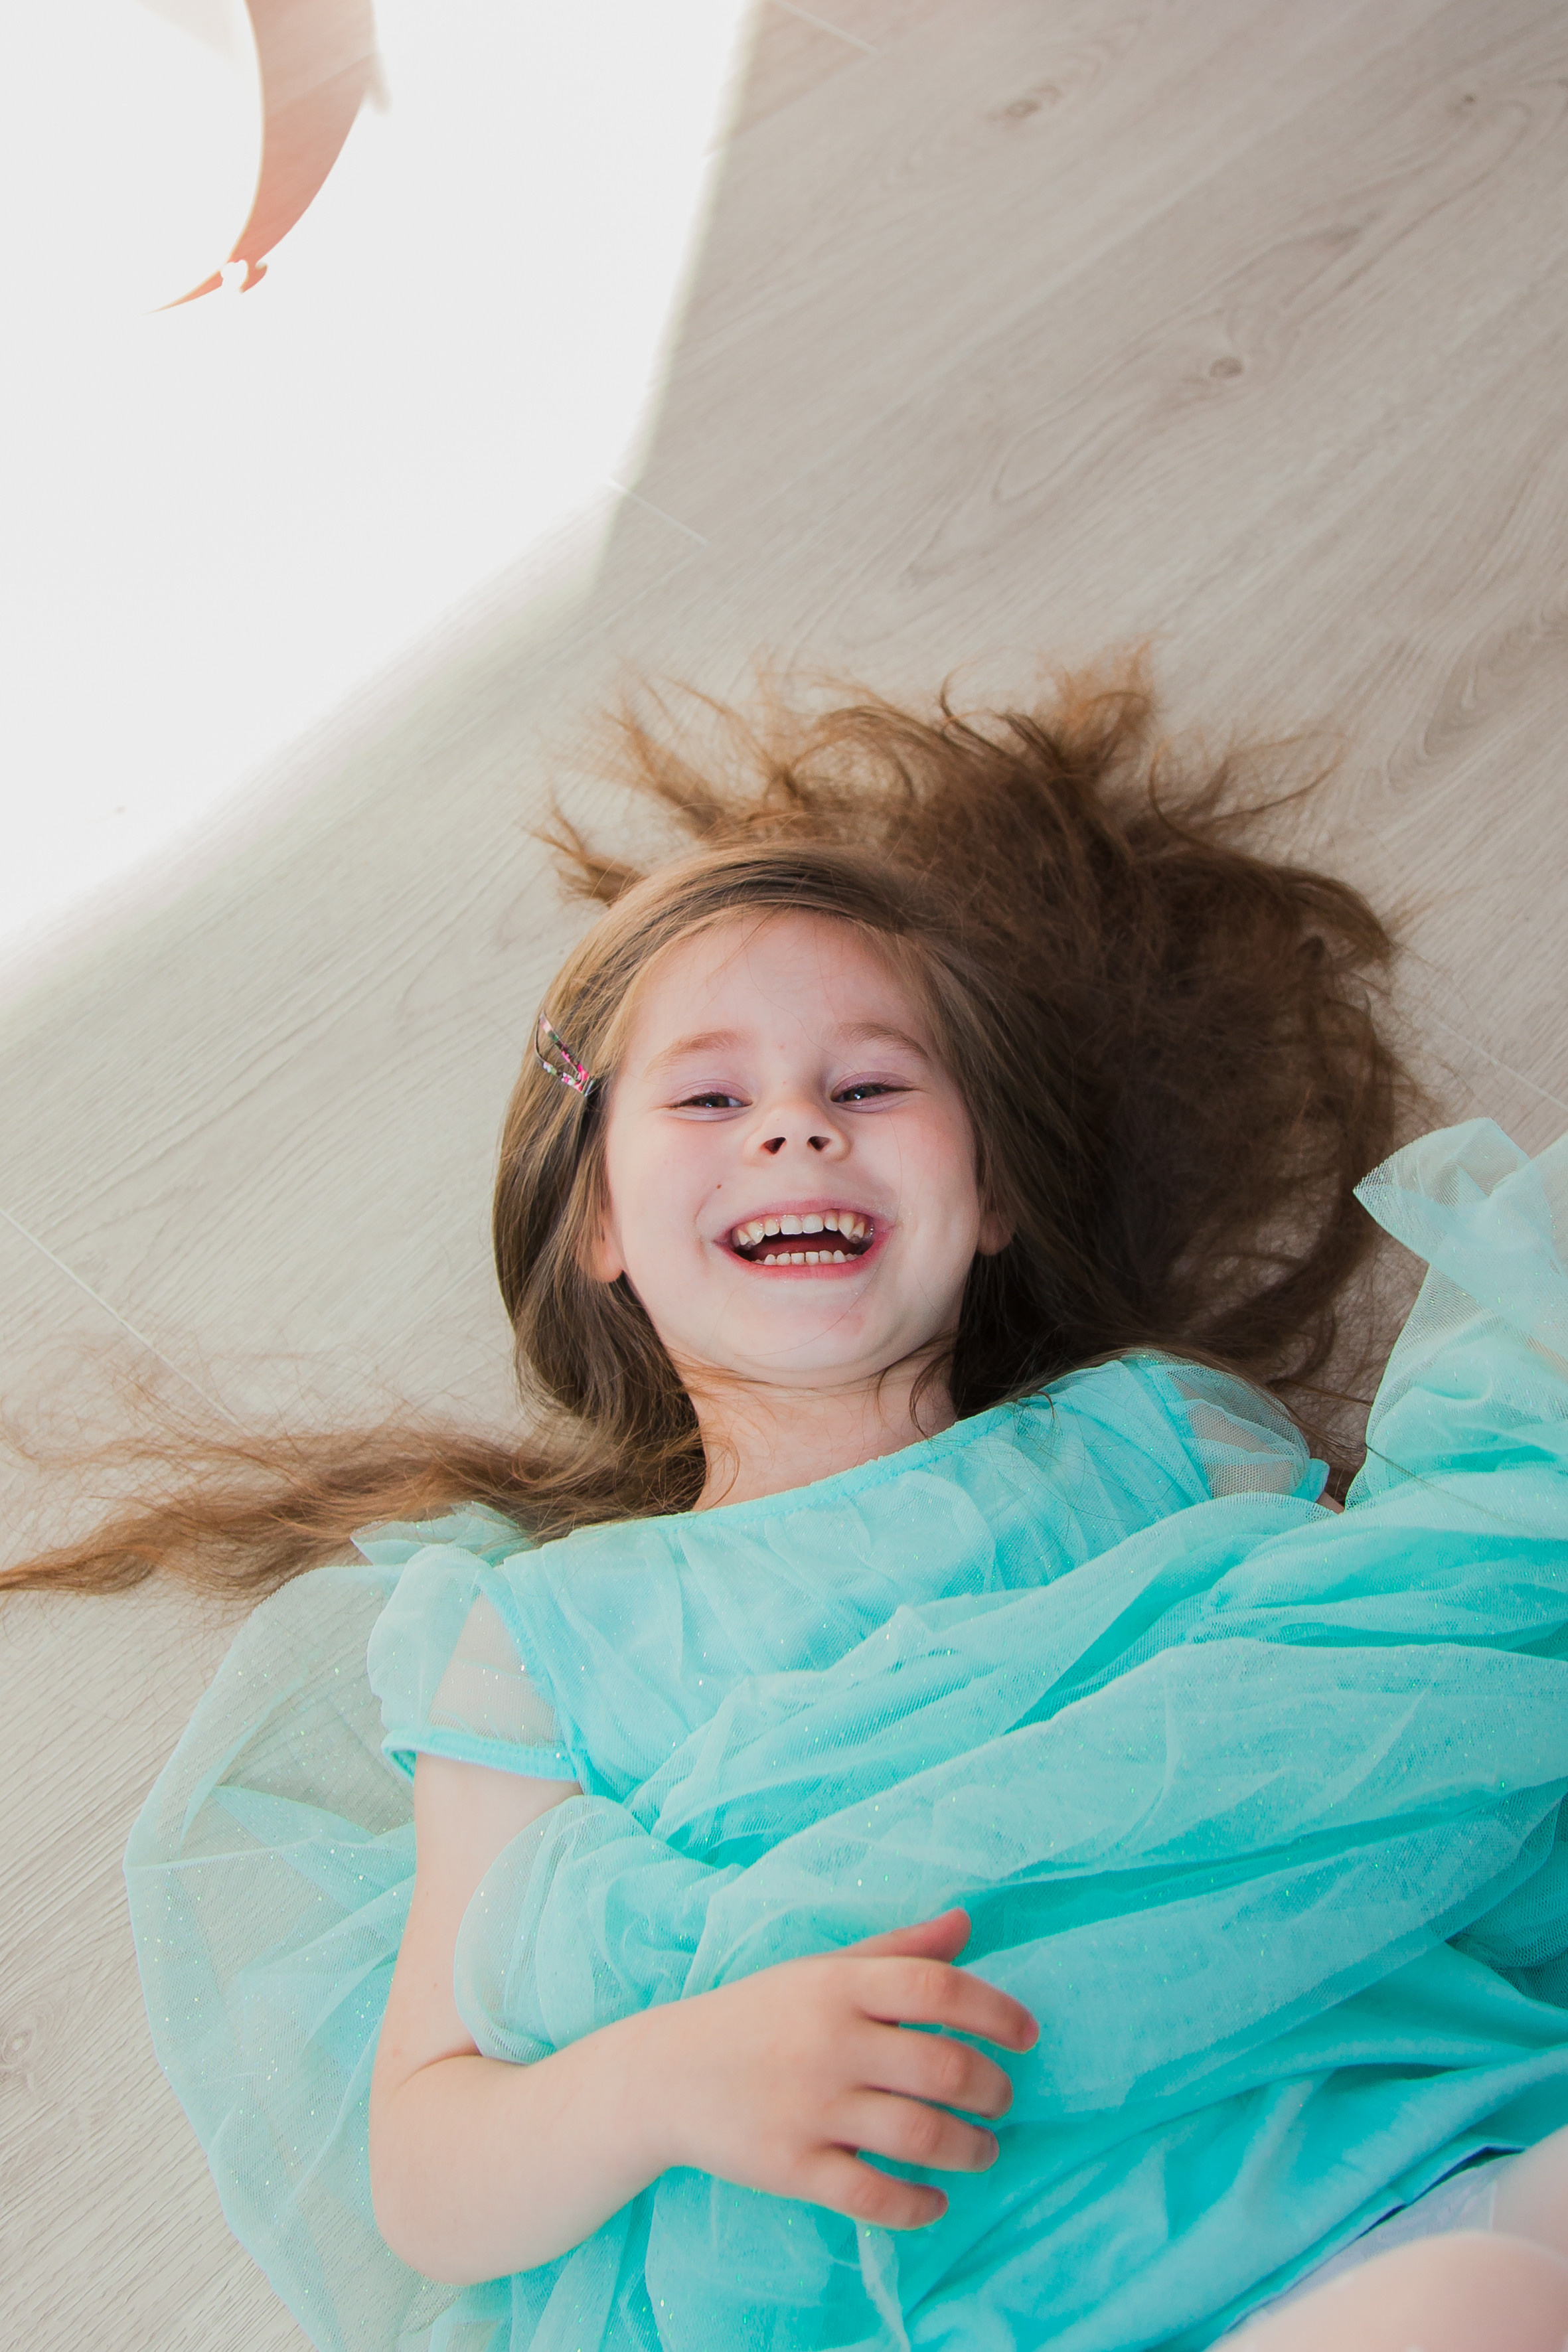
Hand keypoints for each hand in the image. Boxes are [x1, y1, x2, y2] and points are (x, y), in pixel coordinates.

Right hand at [635, 1909, 1037, 2229]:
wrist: (664, 2074)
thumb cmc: (755, 2015)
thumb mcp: (820, 1969)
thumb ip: (897, 1948)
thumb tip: (968, 1922)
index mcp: (838, 1984)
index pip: (937, 1987)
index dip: (995, 2010)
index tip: (1028, 2035)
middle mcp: (829, 2041)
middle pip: (942, 2067)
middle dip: (992, 2089)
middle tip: (1002, 2098)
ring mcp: (810, 2107)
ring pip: (920, 2136)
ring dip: (970, 2148)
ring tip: (984, 2149)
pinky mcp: (791, 2167)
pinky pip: (873, 2196)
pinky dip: (917, 2205)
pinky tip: (935, 2200)